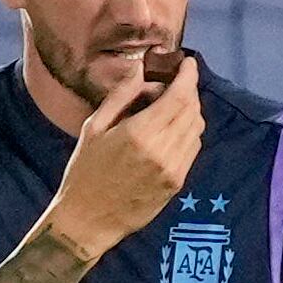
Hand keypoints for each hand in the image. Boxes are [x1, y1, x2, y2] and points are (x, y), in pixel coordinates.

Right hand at [43, 51, 205, 255]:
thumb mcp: (94, 127)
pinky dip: (188, 133)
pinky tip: (170, 132)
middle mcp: (163, 150)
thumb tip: (141, 69)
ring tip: (168, 109)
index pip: (180, 96)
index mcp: (140, 133)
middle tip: (173, 84)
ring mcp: (173, 169)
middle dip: (188, 91)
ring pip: (197, 129)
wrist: (89, 220)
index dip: (188, 75)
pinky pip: (193, 149)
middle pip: (192, 109)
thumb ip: (121, 95)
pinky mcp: (177, 183)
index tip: (188, 63)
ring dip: (190, 112)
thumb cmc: (85, 171)